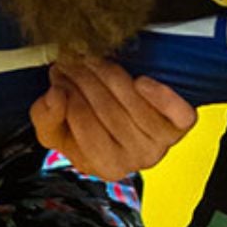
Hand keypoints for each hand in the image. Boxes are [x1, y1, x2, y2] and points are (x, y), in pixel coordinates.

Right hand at [30, 59, 196, 179]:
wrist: (125, 125)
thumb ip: (45, 117)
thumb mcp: (56, 130)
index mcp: (105, 166)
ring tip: (93, 60)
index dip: (69, 94)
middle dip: (85, 79)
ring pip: (134, 104)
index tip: (59, 74)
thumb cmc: (87, 129)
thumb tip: (54, 95)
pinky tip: (141, 81)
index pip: (84, 124)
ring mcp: (162, 143)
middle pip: (108, 111)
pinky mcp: (181, 126)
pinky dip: (161, 96)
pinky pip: (178, 112)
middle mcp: (136, 160)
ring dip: (110, 75)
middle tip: (72, 60)